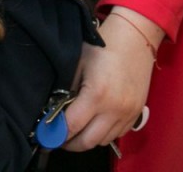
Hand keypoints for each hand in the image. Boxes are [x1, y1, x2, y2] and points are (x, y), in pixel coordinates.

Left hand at [62, 8, 158, 150]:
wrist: (136, 38)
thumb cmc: (104, 47)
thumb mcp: (78, 64)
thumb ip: (66, 90)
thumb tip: (54, 111)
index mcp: (97, 94)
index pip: (72, 126)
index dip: (56, 135)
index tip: (45, 137)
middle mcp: (114, 109)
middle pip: (87, 141)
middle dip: (70, 143)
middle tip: (58, 138)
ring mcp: (128, 113)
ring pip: (102, 141)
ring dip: (87, 139)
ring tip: (77, 130)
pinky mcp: (136, 114)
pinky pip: (116, 135)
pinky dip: (103, 134)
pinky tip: (95, 123)